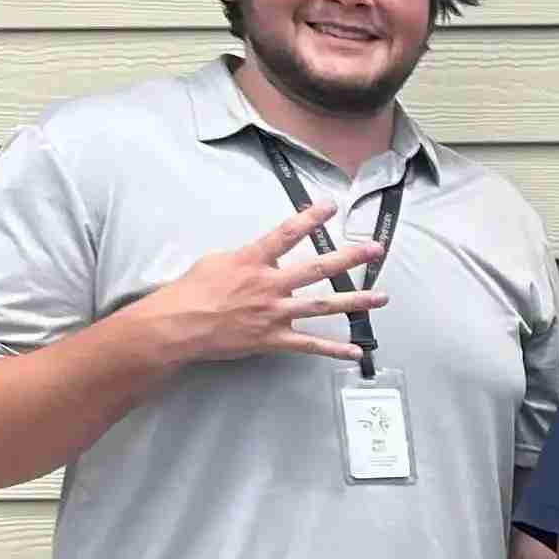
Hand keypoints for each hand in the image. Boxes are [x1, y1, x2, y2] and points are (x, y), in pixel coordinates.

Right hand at [133, 202, 388, 367]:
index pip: (287, 234)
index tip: (331, 206)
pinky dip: (334, 350)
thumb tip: (266, 255)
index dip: (310, 218)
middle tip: (375, 249)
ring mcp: (275, 313)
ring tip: (382, 297)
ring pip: (323, 306)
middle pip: (317, 268)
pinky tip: (356, 352)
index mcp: (253, 261)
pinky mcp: (273, 339)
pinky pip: (309, 345)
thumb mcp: (216, 261)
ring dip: (355, 302)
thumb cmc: (191, 291)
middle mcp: (270, 285)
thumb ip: (247, 257)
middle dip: (350, 257)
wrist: (177, 326)